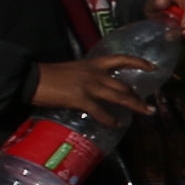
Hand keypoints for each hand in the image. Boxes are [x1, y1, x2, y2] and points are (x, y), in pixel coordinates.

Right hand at [28, 54, 158, 120]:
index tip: (152, 67)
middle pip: (123, 84)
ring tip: (147, 112)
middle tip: (147, 105)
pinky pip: (101, 112)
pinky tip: (116, 125)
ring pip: (119, 96)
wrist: (32, 79)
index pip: (120, 59)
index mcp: (92, 64)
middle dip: (137, 96)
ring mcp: (89, 86)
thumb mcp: (73, 70)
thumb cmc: (49, 75)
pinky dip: (110, 120)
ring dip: (135, 105)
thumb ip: (87, 76)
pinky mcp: (81, 99)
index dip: (138, 62)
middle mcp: (94, 74)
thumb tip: (95, 87)